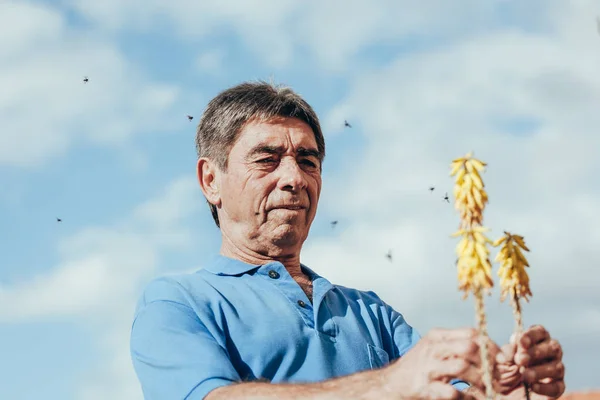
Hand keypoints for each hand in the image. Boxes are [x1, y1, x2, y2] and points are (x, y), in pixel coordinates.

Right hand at [384, 327, 498, 399]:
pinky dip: (466, 397)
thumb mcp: (434, 348)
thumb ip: (456, 345)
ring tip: (487, 390)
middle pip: (468, 347)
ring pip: (461, 367)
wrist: (391, 383)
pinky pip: (451, 391)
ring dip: (479, 380)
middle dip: (488, 363)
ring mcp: (428, 368)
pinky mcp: (424, 387)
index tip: (501, 359)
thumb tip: (490, 350)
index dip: (491, 345)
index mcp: (437, 336)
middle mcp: (432, 348)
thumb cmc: (418, 366)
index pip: (471, 333)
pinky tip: (471, 399)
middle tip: (497, 376)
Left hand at [495, 325, 565, 398]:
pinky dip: (545, 387)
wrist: (506, 394)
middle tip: (520, 359)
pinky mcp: (557, 388)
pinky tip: (533, 387)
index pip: (540, 332)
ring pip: (557, 367)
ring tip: (525, 376)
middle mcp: (549, 353)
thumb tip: (516, 341)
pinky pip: (557, 387)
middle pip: (553, 347)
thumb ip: (508, 350)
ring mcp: (555, 370)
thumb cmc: (503, 371)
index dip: (532, 335)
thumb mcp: (500, 360)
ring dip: (539, 371)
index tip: (521, 341)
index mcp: (535, 341)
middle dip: (536, 352)